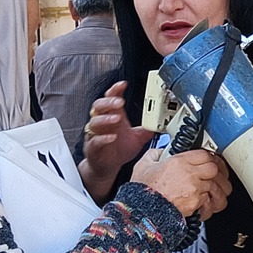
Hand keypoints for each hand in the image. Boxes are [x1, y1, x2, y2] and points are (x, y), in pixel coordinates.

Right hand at [81, 81, 153, 198]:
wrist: (108, 167)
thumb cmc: (119, 150)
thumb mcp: (137, 138)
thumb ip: (147, 130)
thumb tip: (159, 124)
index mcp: (113, 117)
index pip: (111, 98)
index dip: (115, 90)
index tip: (123, 84)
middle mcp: (103, 123)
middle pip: (99, 105)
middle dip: (109, 102)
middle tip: (120, 102)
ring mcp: (96, 135)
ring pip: (94, 121)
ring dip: (105, 119)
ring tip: (117, 118)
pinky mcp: (92, 147)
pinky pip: (95, 140)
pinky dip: (103, 138)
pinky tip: (112, 137)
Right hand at [131, 145, 229, 220]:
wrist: (142, 212)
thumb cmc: (142, 191)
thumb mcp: (143, 165)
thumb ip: (154, 155)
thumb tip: (159, 152)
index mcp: (179, 162)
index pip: (204, 154)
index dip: (207, 157)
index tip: (206, 160)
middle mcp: (189, 174)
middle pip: (214, 168)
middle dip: (214, 171)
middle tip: (211, 174)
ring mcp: (194, 190)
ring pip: (216, 186)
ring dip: (216, 188)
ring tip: (213, 190)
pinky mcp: (195, 204)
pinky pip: (209, 201)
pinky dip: (209, 202)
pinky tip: (205, 202)